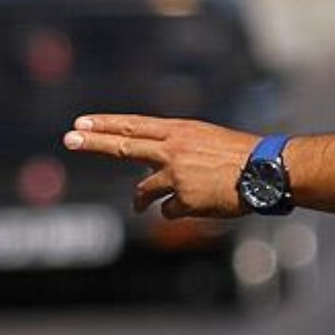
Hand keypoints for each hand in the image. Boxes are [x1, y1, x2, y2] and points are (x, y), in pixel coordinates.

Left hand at [62, 114, 255, 218]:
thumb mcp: (207, 140)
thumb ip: (179, 149)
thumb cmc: (242, 156)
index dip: (106, 124)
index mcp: (180, 131)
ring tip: (140, 206)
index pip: (134, 126)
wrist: (266, 171)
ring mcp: (176, 174)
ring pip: (143, 190)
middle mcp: (173, 149)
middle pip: (124, 146)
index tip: (81, 123)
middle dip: (93, 143)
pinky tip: (196, 208)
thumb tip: (156, 169)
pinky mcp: (184, 199)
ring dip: (140, 201)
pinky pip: (168, 211)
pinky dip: (176, 212)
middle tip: (68, 138)